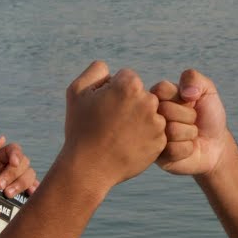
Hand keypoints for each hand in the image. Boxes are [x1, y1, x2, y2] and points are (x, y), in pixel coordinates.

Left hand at [0, 136, 37, 196]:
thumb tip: (3, 138)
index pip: (14, 150)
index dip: (16, 154)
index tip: (13, 163)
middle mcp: (8, 169)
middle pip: (23, 162)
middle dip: (13, 174)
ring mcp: (15, 182)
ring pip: (29, 175)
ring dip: (21, 183)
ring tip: (7, 195)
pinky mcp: (20, 196)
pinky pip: (33, 189)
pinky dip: (34, 189)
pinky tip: (30, 194)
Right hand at [62, 61, 165, 188]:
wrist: (89, 168)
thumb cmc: (80, 129)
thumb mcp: (77, 92)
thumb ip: (96, 71)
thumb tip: (111, 70)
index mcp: (129, 86)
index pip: (127, 77)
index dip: (113, 91)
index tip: (104, 106)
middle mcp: (148, 102)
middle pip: (141, 94)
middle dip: (129, 104)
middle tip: (112, 122)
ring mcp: (157, 123)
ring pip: (150, 113)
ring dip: (138, 120)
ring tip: (119, 135)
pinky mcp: (161, 142)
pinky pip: (155, 132)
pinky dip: (144, 137)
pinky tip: (127, 145)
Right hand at [151, 68, 228, 176]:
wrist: (216, 145)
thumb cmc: (208, 116)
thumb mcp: (206, 91)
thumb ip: (194, 79)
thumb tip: (185, 92)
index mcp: (158, 97)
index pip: (161, 89)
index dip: (181, 98)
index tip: (189, 102)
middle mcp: (152, 116)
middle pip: (166, 110)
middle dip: (188, 116)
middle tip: (192, 121)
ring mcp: (152, 136)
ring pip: (171, 130)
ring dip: (189, 133)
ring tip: (190, 135)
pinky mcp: (158, 157)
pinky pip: (173, 150)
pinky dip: (187, 149)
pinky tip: (187, 148)